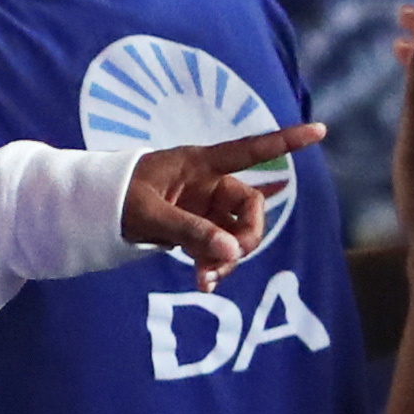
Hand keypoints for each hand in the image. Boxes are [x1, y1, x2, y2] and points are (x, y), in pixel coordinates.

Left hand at [119, 127, 325, 286]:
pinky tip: (204, 282)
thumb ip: (190, 230)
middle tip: (230, 260)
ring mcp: (204, 207)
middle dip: (247, 236)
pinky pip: (220, 247)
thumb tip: (232, 252)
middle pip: (251, 207)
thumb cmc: (116, 197)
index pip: (249, 150)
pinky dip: (215, 265)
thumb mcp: (148, 213)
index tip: (319, 131)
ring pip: (237, 233)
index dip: (284, 141)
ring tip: (205, 280)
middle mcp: (208, 184)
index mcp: (198, 164)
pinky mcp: (197, 228)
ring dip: (229, 258)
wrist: (93, 212)